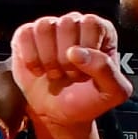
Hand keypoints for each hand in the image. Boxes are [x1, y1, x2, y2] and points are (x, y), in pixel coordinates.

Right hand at [10, 15, 133, 129]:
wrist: (60, 115)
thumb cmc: (87, 100)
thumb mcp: (112, 93)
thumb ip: (107, 70)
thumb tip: (76, 52)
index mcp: (100, 30)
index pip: (91, 24)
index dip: (86, 52)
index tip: (85, 72)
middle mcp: (75, 23)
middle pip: (66, 24)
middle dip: (66, 59)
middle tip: (68, 75)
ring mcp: (50, 28)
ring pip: (44, 27)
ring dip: (47, 59)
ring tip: (54, 73)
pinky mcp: (28, 36)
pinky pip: (25, 35)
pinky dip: (30, 59)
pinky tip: (39, 70)